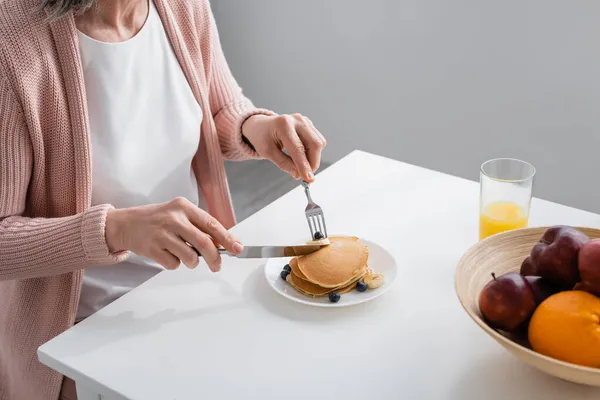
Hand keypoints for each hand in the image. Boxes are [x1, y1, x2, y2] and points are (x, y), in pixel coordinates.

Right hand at [105, 198, 242, 271]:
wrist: (125, 224)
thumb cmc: (157, 220)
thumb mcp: (178, 215)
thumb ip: (199, 227)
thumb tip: (223, 244)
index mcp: (184, 207)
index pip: (211, 224)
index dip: (227, 238)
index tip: (238, 249)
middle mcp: (173, 218)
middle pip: (204, 243)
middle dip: (214, 258)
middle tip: (216, 266)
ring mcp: (161, 233)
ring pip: (190, 257)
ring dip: (192, 263)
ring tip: (185, 257)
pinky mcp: (151, 248)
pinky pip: (173, 264)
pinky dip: (174, 264)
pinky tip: (167, 254)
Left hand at [242, 114, 326, 181]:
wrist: (262, 126)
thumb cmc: (263, 138)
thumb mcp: (268, 153)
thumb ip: (284, 164)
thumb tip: (299, 174)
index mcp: (284, 124)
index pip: (298, 148)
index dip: (304, 165)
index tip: (308, 178)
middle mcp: (297, 120)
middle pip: (315, 144)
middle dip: (313, 163)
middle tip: (305, 175)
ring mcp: (305, 121)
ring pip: (319, 143)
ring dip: (313, 158)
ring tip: (300, 165)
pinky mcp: (309, 125)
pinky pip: (318, 141)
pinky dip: (313, 153)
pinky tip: (302, 156)